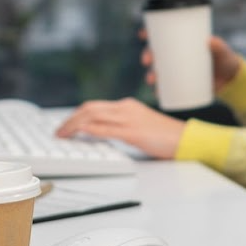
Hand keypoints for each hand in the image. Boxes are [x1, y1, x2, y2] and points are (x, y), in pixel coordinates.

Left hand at [55, 97, 185, 157]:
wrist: (186, 139)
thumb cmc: (166, 136)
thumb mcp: (140, 126)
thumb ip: (121, 126)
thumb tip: (101, 134)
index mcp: (128, 106)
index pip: (94, 106)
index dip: (76, 115)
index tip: (66, 126)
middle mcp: (126, 108)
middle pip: (89, 108)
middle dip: (70, 119)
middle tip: (59, 131)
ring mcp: (129, 119)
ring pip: (92, 116)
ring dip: (73, 125)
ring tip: (63, 135)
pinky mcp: (132, 132)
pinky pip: (104, 128)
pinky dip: (88, 131)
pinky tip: (79, 135)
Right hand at [141, 33, 241, 92]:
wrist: (231, 80)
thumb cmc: (226, 60)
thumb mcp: (223, 52)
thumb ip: (219, 46)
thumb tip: (210, 40)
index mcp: (183, 43)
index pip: (163, 35)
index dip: (149, 33)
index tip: (143, 34)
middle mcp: (177, 56)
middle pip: (156, 53)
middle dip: (147, 55)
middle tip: (148, 60)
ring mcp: (178, 71)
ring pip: (158, 71)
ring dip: (150, 75)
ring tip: (152, 79)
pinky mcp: (181, 84)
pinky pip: (166, 88)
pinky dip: (160, 91)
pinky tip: (156, 93)